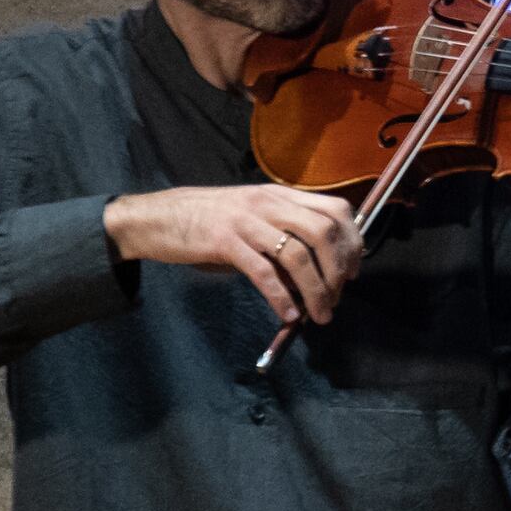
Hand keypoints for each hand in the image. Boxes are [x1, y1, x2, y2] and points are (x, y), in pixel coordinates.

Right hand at [106, 183, 358, 329]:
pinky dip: (281, 297)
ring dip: (316, 290)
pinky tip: (288, 314)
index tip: (353, 269)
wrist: (157, 218)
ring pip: (298, 256)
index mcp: (279, 195)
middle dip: (338, 269)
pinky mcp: (224, 242)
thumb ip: (282, 236)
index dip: (352, 241)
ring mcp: (246, 221)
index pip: (334, 209)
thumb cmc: (206, 221)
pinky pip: (263, 272)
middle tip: (337, 295)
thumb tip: (313, 274)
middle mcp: (268, 203)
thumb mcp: (251, 218)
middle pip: (323, 232)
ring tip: (320, 314)